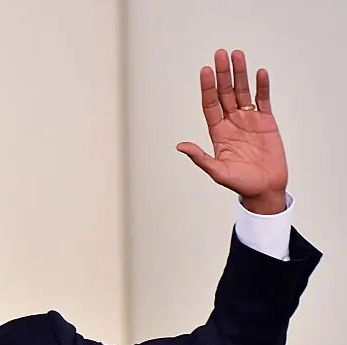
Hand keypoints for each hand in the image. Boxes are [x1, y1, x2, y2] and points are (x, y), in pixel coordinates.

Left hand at [177, 49, 287, 214]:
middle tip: (220, 53)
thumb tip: (180, 146)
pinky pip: (263, 99)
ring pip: (243, 91)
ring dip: (240, 74)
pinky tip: (259, 73)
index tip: (205, 70)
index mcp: (218, 132)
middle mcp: (231, 122)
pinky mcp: (266, 121)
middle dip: (222, 74)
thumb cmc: (240, 183)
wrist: (265, 188)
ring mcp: (249, 120)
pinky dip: (262, 86)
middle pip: (225, 93)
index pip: (210, 104)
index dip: (207, 88)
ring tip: (237, 54)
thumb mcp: (217, 171)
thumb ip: (200, 157)